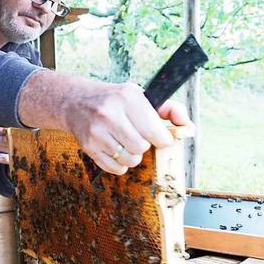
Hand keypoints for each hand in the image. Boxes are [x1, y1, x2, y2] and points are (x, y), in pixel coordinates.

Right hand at [17, 71, 193, 175]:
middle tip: (137, 136)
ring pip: (130, 160)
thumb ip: (168, 109)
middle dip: (144, 145)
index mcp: (127, 97)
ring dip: (132, 155)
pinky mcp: (88, 146)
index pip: (154, 131)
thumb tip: (188, 127)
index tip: (160, 137)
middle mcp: (109, 113)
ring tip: (125, 142)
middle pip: (142, 147)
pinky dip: (120, 164)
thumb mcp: (139, 95)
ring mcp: (96, 131)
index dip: (162, 139)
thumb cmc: (113, 99)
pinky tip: (115, 149)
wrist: (75, 102)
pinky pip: (116, 168)